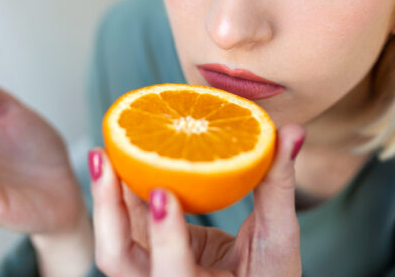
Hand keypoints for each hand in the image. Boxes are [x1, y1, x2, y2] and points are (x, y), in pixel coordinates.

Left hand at [90, 122, 305, 276]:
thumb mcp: (278, 243)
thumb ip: (278, 189)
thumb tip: (292, 132)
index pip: (172, 275)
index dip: (165, 236)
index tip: (163, 193)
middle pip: (117, 258)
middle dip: (108, 207)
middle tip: (106, 159)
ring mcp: (147, 273)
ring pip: (112, 239)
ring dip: (106, 195)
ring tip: (102, 152)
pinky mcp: (144, 253)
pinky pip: (124, 222)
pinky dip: (120, 191)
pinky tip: (119, 156)